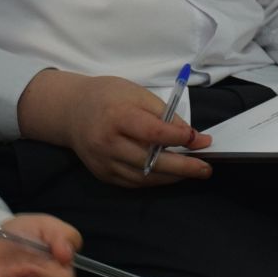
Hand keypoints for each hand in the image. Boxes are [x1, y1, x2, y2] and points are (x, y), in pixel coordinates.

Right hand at [17, 70, 212, 187]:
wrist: (71, 110)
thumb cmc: (108, 96)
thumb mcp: (137, 93)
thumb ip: (163, 114)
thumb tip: (190, 135)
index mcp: (117, 116)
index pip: (153, 132)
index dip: (178, 137)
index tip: (200, 139)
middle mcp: (108, 143)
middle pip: (151, 161)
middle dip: (183, 166)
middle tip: (206, 168)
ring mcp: (103, 162)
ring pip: (144, 177)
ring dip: (172, 176)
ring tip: (193, 171)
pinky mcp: (103, 174)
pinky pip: (134, 182)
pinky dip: (155, 180)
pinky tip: (171, 174)